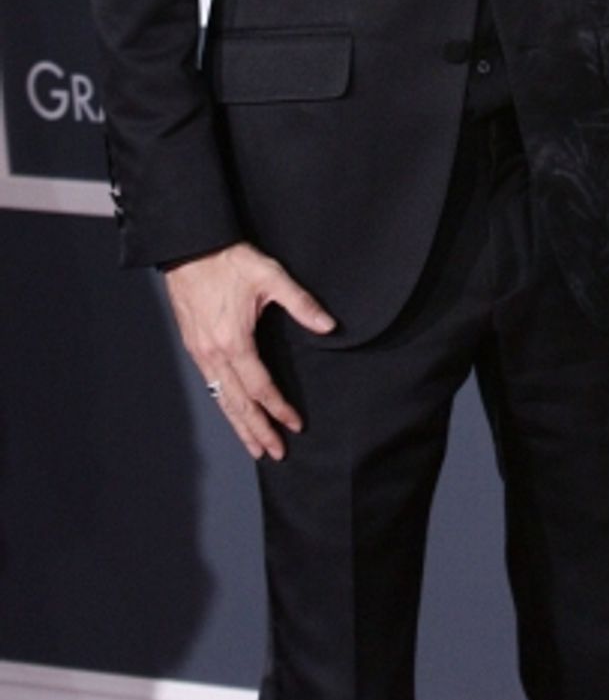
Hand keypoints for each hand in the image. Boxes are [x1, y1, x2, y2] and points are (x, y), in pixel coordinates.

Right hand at [165, 243, 335, 459]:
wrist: (189, 247)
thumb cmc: (229, 260)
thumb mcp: (271, 276)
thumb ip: (301, 303)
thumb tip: (328, 325)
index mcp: (235, 341)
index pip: (260, 387)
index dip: (279, 408)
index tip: (295, 424)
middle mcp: (214, 353)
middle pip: (238, 404)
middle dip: (257, 430)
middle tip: (275, 452)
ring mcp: (200, 352)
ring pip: (221, 398)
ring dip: (239, 424)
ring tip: (254, 446)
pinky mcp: (194, 345)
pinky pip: (210, 384)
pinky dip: (224, 404)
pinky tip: (232, 411)